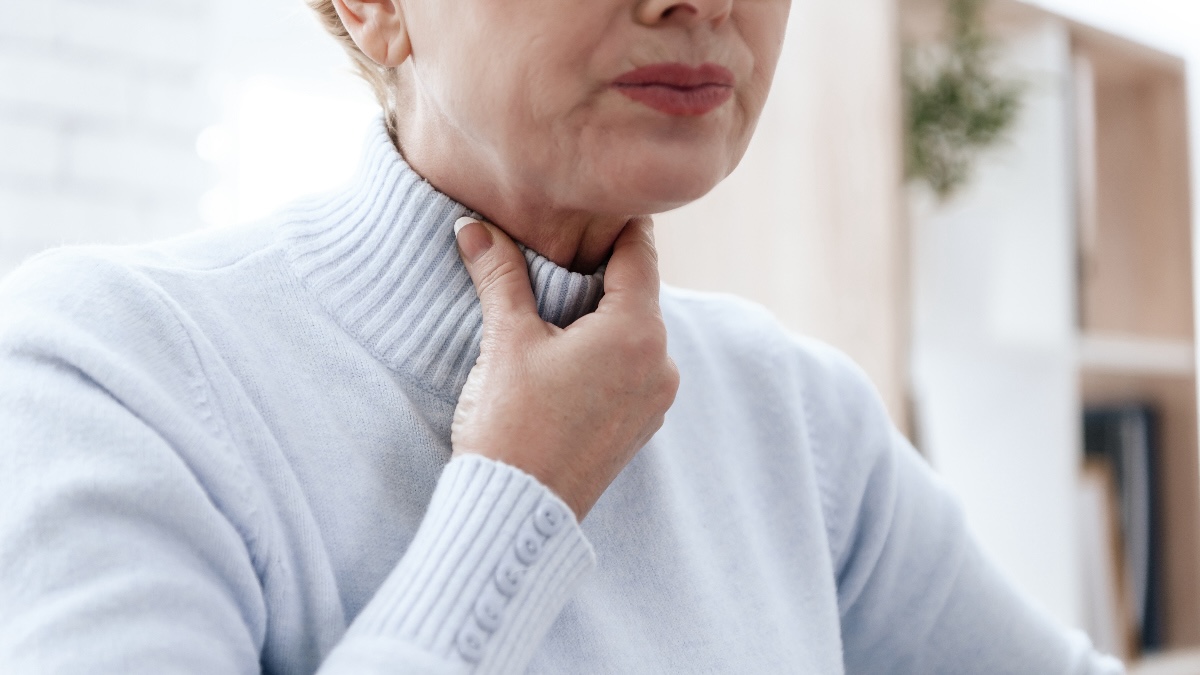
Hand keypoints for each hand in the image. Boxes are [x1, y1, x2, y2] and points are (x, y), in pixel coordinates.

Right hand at [450, 216, 679, 520]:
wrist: (517, 513)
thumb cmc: (511, 425)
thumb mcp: (506, 341)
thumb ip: (500, 276)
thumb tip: (474, 226)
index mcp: (638, 332)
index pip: (639, 252)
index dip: (617, 221)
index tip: (597, 201)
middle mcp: (661, 363)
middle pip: (637, 293)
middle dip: (599, 272)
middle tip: (560, 249)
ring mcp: (655, 399)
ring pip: (635, 334)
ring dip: (602, 316)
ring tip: (554, 309)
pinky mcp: (640, 427)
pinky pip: (632, 370)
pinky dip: (606, 353)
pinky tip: (565, 358)